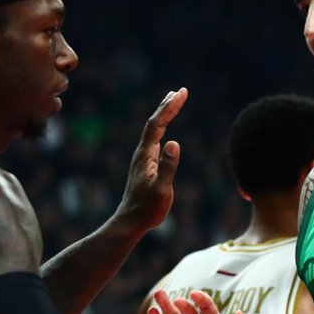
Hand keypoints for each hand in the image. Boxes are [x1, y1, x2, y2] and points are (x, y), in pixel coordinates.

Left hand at [114, 87, 186, 231]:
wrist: (131, 222)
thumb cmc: (147, 209)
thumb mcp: (161, 189)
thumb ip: (168, 167)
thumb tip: (174, 143)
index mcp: (146, 155)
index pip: (157, 124)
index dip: (169, 107)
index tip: (181, 93)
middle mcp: (143, 153)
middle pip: (155, 123)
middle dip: (167, 106)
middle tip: (180, 91)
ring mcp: (144, 159)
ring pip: (154, 131)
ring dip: (164, 115)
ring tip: (173, 103)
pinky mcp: (146, 166)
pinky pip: (155, 140)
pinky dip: (162, 129)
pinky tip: (165, 130)